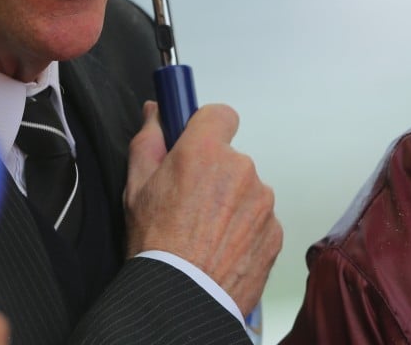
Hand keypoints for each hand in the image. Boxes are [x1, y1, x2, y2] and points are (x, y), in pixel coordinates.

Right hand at [124, 102, 281, 313]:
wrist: (182, 298)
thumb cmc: (156, 246)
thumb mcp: (135, 187)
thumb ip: (148, 141)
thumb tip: (155, 112)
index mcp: (205, 151)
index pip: (220, 114)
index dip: (207, 128)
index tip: (196, 143)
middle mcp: (241, 169)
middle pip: (231, 159)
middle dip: (215, 174)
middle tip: (190, 203)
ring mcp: (262, 200)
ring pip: (247, 190)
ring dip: (232, 205)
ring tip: (205, 234)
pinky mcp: (275, 230)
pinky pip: (260, 220)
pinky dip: (245, 231)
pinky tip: (222, 249)